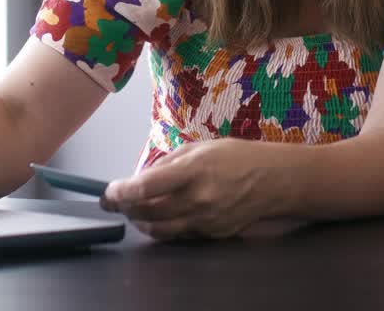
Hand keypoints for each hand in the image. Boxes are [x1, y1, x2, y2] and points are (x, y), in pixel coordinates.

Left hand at [100, 139, 283, 239]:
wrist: (274, 180)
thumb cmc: (236, 157)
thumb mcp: (199, 147)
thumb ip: (167, 163)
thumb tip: (140, 178)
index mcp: (193, 171)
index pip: (146, 187)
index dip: (120, 191)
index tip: (109, 191)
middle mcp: (198, 199)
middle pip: (147, 213)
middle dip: (126, 207)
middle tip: (117, 200)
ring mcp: (205, 221)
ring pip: (158, 231)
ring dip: (140, 221)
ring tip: (135, 210)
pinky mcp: (211, 235)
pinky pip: (178, 235)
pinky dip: (164, 227)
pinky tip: (162, 216)